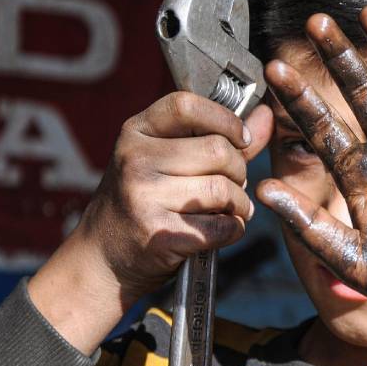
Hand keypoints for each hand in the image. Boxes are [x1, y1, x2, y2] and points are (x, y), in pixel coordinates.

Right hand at [29, 92, 272, 353]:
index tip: (241, 139)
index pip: (187, 106)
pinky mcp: (158, 234)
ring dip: (239, 204)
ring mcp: (143, 197)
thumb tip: (265, 115)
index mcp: (136, 132)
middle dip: (239, 170)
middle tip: (233, 184)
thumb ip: (218, 136)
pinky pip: (221, 226)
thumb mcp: (165, 159)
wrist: (101, 260)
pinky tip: (223, 229)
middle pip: (217, 150)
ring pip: (222, 190)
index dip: (225, 119)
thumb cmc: (142, 203)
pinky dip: (233, 229)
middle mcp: (135, 159)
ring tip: (231, 208)